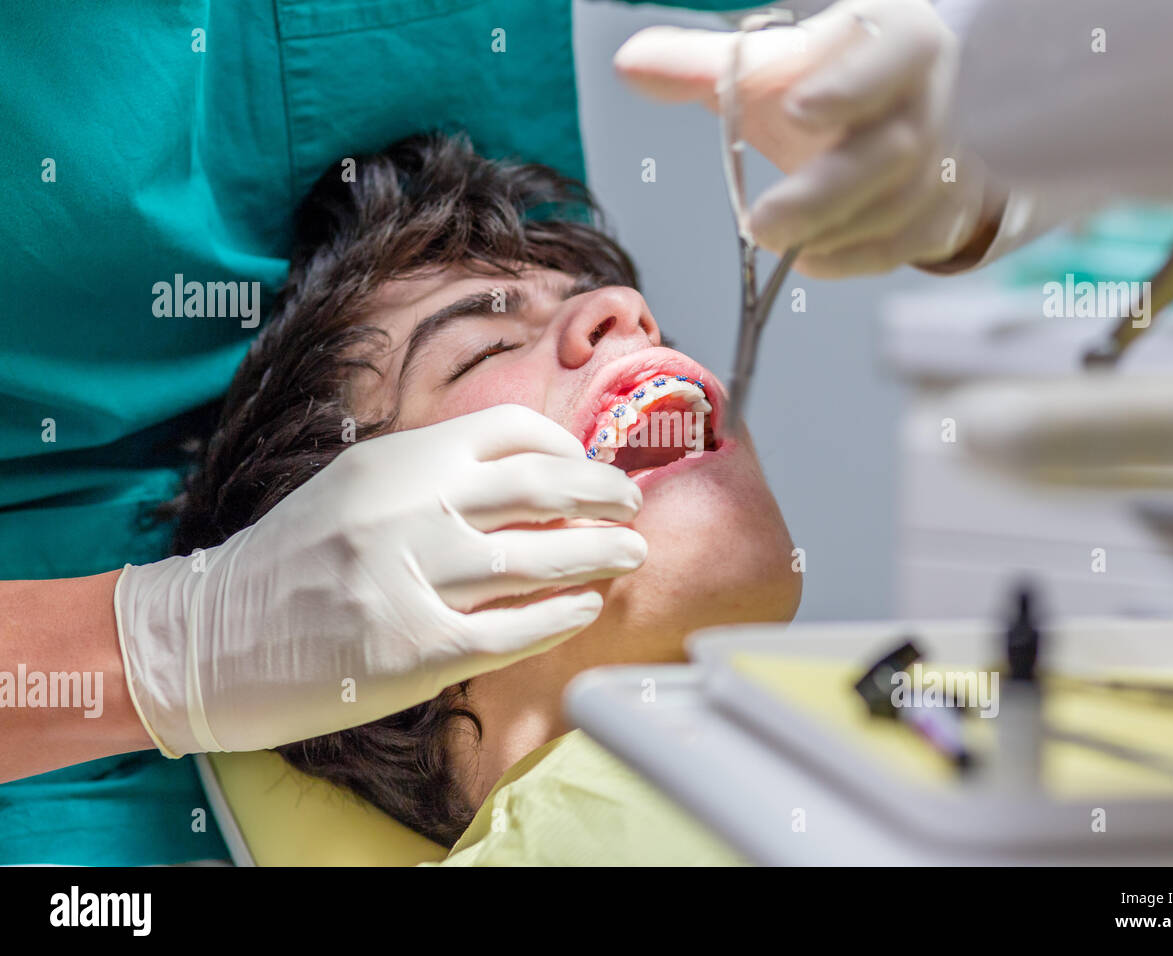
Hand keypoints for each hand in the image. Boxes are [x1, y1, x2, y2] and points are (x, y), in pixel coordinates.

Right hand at [115, 404, 646, 754]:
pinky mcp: (410, 647)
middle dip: (602, 493)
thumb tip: (535, 479)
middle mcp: (407, 507)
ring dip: (598, 554)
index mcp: (397, 459)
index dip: (566, 447)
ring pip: (537, 557)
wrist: (209, 637)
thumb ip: (434, 477)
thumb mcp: (357, 489)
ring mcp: (409, 577)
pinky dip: (560, 616)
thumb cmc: (292, 561)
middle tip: (632, 506)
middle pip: (540, 486)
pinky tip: (584, 609)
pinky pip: (512, 630)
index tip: (589, 466)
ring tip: (629, 554)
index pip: (508, 431)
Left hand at [615, 0, 1003, 276]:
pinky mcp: (946, 214)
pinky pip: (901, 247)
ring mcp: (951, 161)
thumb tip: (628, 63)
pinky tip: (808, 258)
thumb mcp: (778, 68)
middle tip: (759, 226)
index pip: (894, 54)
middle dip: (823, 193)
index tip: (798, 109)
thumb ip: (705, 67)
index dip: (851, 84)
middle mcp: (936, 99)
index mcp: (900, 41)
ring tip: (770, 236)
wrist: (916, 124)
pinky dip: (850, 258)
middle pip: (892, 151)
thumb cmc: (835, 85)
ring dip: (829, 230)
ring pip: (896, 208)